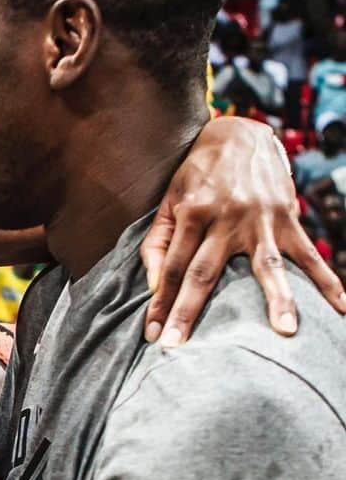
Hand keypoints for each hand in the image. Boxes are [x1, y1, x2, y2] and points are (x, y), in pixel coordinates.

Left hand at [140, 116, 345, 344]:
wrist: (239, 134)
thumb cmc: (196, 176)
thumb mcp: (168, 202)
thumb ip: (156, 243)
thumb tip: (154, 286)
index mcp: (192, 214)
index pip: (171, 269)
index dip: (161, 303)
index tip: (154, 334)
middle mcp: (226, 218)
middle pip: (204, 273)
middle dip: (189, 311)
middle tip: (179, 345)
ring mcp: (261, 220)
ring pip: (266, 266)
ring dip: (277, 299)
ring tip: (283, 331)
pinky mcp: (288, 219)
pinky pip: (308, 254)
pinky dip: (327, 281)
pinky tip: (342, 308)